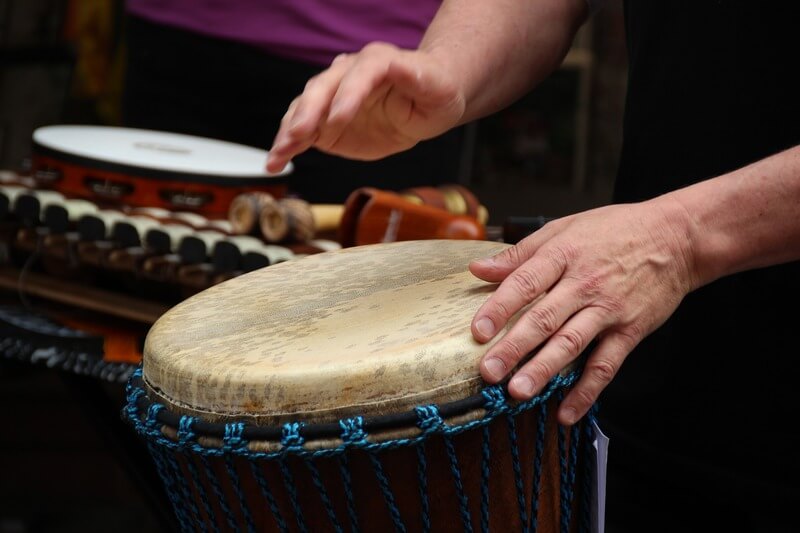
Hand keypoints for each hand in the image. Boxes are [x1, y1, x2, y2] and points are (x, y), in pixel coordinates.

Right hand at [266, 42, 465, 172]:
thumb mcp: (435, 87)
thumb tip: (404, 67)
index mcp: (377, 62)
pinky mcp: (324, 123)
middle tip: (299, 135)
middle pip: (322, 88)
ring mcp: (332, 99)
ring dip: (289, 132)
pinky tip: (274, 163)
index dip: (347, 95)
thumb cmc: (433, 92)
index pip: (360, 73)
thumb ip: (417, 78)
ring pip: (304, 109)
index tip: (338, 119)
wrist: (422, 105)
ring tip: (277, 155)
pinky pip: (301, 133)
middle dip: (308, 112)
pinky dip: (286, 148)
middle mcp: (347, 74)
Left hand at [470, 197, 697, 424]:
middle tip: (489, 372)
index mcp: (563, 255)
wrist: (676, 238)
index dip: (499, 308)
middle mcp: (584, 284)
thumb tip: (478, 268)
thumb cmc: (614, 231)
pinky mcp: (630, 330)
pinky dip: (587, 391)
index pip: (525, 283)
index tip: (478, 332)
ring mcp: (608, 309)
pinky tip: (566, 412)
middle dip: (514, 348)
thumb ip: (519, 254)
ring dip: (544, 370)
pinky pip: (606, 364)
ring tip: (519, 392)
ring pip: (572, 344)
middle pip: (544, 319)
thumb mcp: (563, 228)